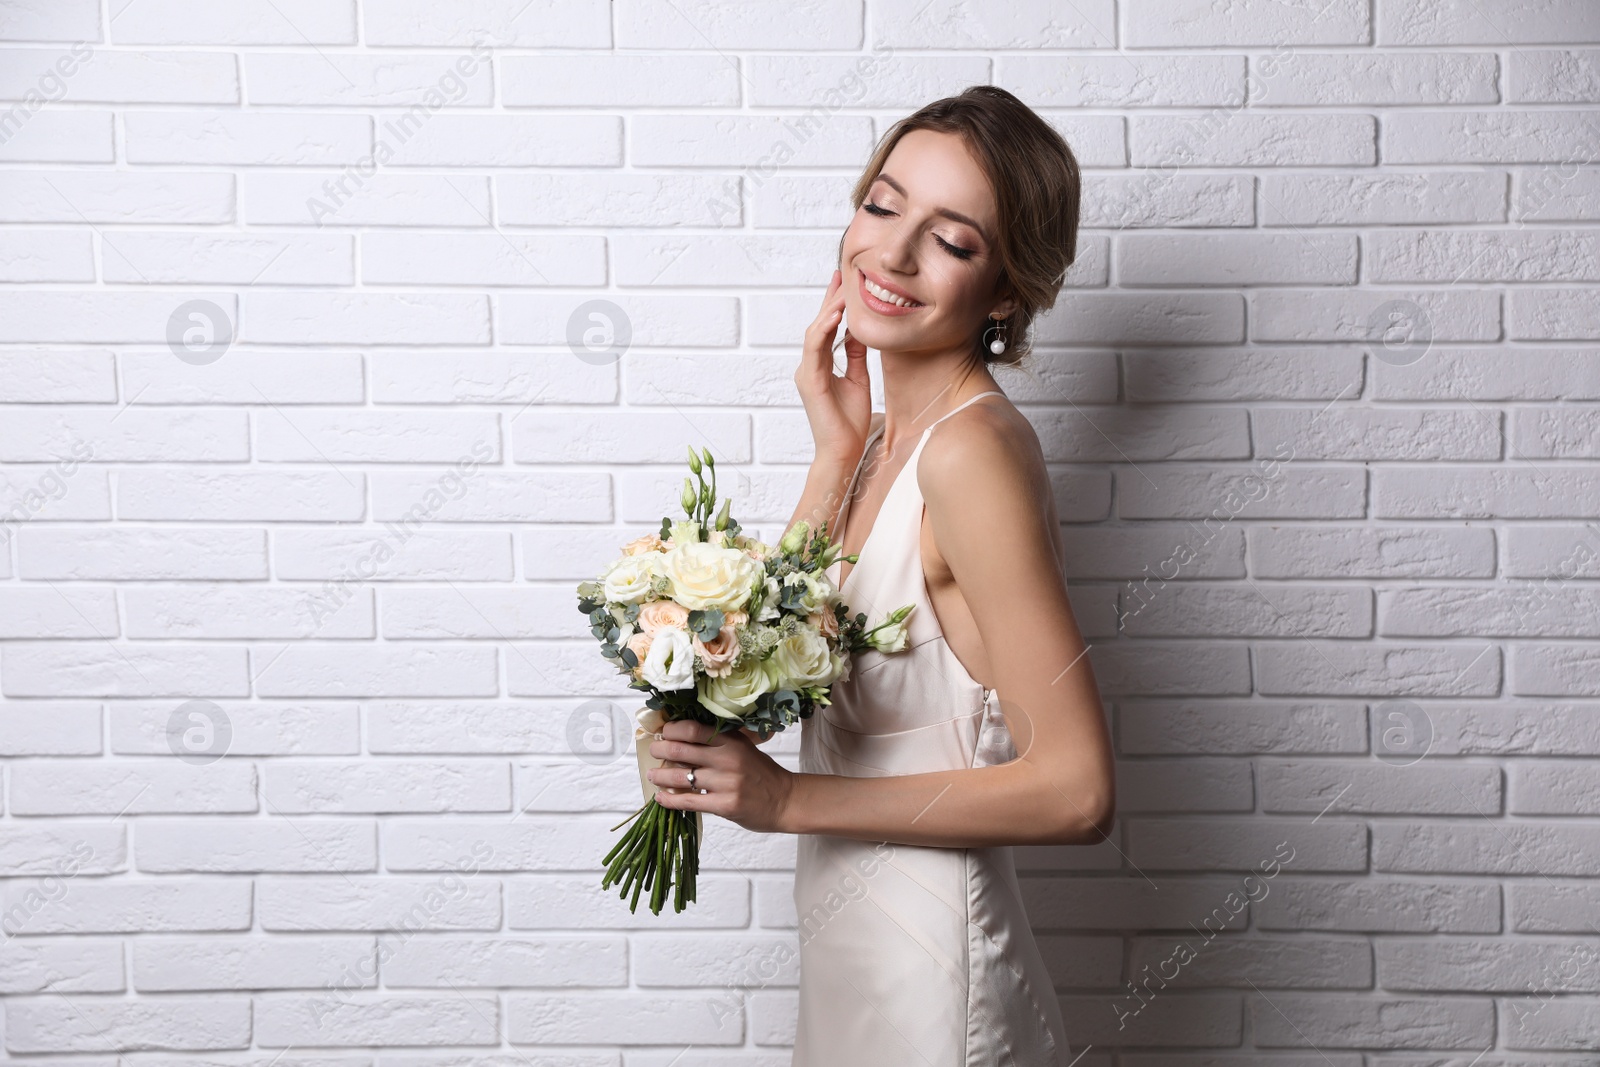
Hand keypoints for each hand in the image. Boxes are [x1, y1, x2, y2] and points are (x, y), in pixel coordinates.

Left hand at [647, 719, 794, 833]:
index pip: (692, 729)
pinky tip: (661, 797)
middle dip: (660, 750)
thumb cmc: (761, 773)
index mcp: (731, 740)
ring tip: (652, 776)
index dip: (670, 730)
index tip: (662, 732)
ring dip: (660, 776)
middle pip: (681, 750)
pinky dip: (669, 799)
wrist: (785, 800)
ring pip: (680, 776)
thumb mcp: (744, 748)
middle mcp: (727, 758)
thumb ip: (718, 742)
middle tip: (653, 751)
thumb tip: (681, 739)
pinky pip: (688, 801)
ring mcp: (726, 782)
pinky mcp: (724, 805)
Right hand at [794, 267, 870, 468]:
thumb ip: (855, 356)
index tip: (845, 283)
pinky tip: (834, 316)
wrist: (844, 451)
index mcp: (820, 366)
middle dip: (830, 299)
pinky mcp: (809, 382)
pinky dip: (823, 331)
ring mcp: (807, 373)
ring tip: (843, 291)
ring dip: (829, 310)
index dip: (834, 305)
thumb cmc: (849, 422)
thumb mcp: (858, 379)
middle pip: (819, 325)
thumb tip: (858, 332)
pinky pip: (814, 350)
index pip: (827, 328)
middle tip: (841, 274)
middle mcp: (810, 366)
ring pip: (815, 333)